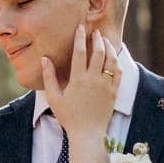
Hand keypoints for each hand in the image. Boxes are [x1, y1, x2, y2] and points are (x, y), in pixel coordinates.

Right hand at [40, 25, 118, 141]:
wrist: (88, 134)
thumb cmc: (68, 117)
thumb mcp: (54, 98)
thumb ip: (49, 77)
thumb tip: (45, 59)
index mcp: (78, 80)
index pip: (80, 52)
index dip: (80, 38)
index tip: (80, 27)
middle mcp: (94, 81)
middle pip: (98, 52)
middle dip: (97, 39)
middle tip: (95, 31)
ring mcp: (106, 86)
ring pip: (111, 60)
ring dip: (109, 48)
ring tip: (105, 40)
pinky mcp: (114, 92)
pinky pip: (118, 72)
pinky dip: (116, 61)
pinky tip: (113, 57)